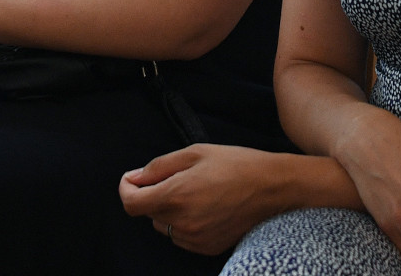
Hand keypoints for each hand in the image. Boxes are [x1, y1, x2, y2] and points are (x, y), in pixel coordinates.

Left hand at [120, 145, 298, 254]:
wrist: (273, 187)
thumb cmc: (235, 164)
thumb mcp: (195, 153)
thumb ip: (159, 166)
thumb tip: (135, 178)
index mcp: (176, 195)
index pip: (131, 203)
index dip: (127, 189)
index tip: (133, 179)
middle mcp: (182, 222)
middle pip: (147, 213)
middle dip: (151, 194)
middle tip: (174, 177)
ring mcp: (195, 238)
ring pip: (163, 226)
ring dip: (167, 210)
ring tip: (193, 191)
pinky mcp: (207, 247)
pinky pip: (181, 237)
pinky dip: (183, 223)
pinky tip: (204, 206)